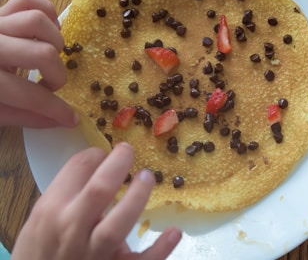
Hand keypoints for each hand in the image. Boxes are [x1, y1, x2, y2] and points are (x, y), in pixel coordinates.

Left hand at [0, 0, 77, 127]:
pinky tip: (47, 32)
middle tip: (50, 85)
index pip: (31, 95)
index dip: (56, 110)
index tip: (72, 118)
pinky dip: (46, 13)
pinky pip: (28, 0)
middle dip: (57, 75)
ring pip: (38, 21)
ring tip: (50, 55)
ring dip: (54, 41)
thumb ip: (24, 116)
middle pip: (44, 53)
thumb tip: (60, 120)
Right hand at [11, 142, 181, 259]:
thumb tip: (97, 165)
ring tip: (148, 176)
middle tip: (129, 151)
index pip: (77, 169)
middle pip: (99, 189)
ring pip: (117, 225)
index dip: (96, 154)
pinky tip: (175, 232)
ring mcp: (93, 254)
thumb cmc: (40, 250)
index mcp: (52, 210)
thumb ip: (66, 195)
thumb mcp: (40, 219)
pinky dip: (160, 248)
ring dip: (137, 198)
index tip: (105, 152)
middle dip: (119, 164)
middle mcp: (72, 230)